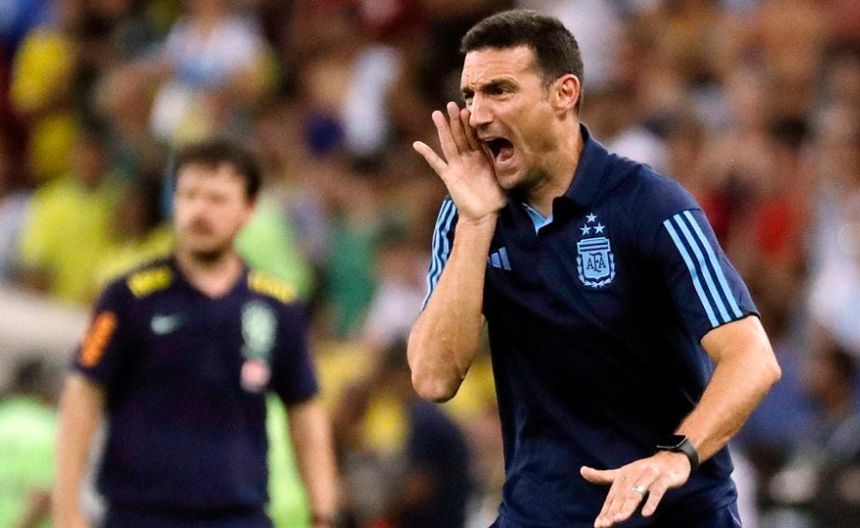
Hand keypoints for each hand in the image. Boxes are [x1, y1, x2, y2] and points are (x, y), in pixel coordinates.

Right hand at [413, 102, 505, 223]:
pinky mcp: (449, 177)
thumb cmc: (496, 198)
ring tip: (436, 114)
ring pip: (449, 144)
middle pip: (460, 136)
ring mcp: (457, 167)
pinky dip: (427, 154)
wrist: (485, 215)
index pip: (474, 136)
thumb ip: (504, 161)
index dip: (471, 123)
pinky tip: (417, 144)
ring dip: (442, 130)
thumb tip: (517, 147)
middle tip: (451, 104)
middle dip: (456, 120)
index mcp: (480, 158)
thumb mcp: (504, 176)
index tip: (468, 108)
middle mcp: (467, 159)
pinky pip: (437, 164)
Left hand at [580, 451, 690, 526]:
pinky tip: (646, 514)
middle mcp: (634, 474)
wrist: (673, 458)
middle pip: (622, 495)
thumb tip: (581, 470)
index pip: (613, 496)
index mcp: (623, 475)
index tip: (598, 524)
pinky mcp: (664, 478)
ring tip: (618, 519)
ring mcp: (649, 476)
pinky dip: (651, 502)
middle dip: (613, 510)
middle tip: (605, 524)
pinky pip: (657, 491)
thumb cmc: (646, 469)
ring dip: (627, 506)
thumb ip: (603, 475)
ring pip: (636, 493)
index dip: (605, 510)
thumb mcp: (623, 472)